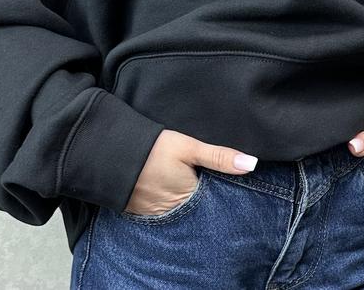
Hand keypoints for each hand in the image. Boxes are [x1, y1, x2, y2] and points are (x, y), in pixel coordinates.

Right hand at [124, 129, 258, 214]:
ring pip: (182, 211)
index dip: (224, 195)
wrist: (110, 153)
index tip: (232, 188)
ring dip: (188, 203)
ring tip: (192, 188)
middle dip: (207, 201)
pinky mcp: (142, 212)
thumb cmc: (153, 149)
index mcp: (189, 198)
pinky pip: (163, 212)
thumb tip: (252, 164)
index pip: (215, 204)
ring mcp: (156, 215)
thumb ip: (219, 157)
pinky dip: (170, 204)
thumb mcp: (189, 148)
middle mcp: (174, 213)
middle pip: (198, 209)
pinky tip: (173, 191)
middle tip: (209, 185)